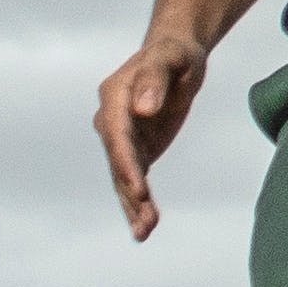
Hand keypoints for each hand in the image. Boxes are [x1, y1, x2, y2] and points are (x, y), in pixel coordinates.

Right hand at [91, 31, 208, 239]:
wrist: (176, 56)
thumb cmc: (175, 54)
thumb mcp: (172, 58)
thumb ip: (156, 79)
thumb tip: (143, 108)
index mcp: (115, 96)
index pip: (117, 135)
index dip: (126, 163)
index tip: (139, 189)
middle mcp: (111, 120)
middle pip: (118, 162)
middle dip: (130, 193)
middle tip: (145, 223)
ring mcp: (121, 137)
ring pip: (123, 177)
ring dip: (133, 206)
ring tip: (144, 233)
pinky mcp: (135, 150)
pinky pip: (134, 180)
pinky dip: (139, 203)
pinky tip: (145, 228)